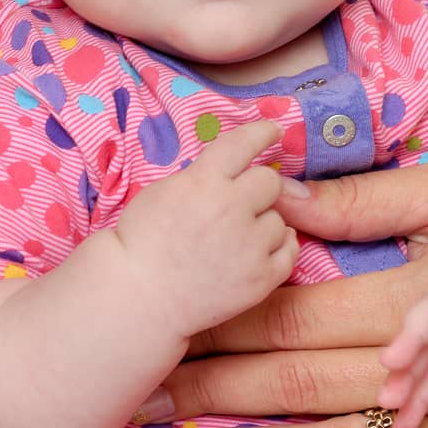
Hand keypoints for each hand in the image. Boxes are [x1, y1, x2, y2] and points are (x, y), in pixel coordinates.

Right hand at [114, 120, 301, 340]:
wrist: (138, 298)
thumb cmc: (141, 242)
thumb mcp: (165, 190)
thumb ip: (203, 176)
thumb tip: (236, 170)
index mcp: (204, 182)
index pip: (244, 143)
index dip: (263, 132)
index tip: (273, 130)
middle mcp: (231, 209)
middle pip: (270, 182)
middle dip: (259, 188)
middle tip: (244, 201)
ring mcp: (248, 246)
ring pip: (279, 219)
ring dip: (264, 223)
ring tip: (238, 238)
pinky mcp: (260, 279)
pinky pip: (289, 251)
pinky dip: (278, 248)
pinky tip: (259, 251)